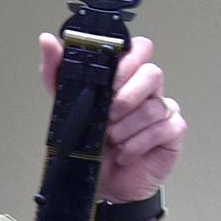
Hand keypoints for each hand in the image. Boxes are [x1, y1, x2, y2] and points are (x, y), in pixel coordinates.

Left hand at [38, 33, 186, 202]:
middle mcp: (146, 89)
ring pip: (154, 106)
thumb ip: (56, 70)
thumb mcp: (65, 102)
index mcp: (124, 76)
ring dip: (126, 126)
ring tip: (110, 139)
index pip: (139, 49)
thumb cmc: (88, 140)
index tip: (108, 80)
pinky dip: (138, 143)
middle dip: (127, 95)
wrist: (100, 180)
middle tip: (108, 114)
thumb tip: (47, 40)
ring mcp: (162, 109)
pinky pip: (164, 129)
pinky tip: (124, 153)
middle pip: (152, 72)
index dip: (128, 60)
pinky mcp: (173, 132)